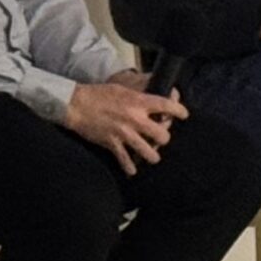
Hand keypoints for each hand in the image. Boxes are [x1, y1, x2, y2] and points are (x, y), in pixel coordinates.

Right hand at [62, 76, 181, 173]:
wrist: (76, 104)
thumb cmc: (98, 94)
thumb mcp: (123, 89)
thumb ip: (139, 97)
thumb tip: (151, 101)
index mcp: (139, 102)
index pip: (167, 106)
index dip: (180, 111)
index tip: (184, 115)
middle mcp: (135, 118)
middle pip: (162, 135)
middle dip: (164, 138)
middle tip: (160, 138)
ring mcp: (124, 133)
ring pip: (149, 152)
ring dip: (152, 156)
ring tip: (152, 156)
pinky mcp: (112, 144)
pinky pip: (126, 160)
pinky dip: (130, 167)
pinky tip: (132, 170)